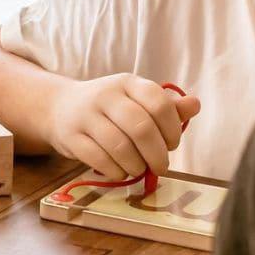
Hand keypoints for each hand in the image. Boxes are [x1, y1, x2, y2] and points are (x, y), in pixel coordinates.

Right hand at [45, 74, 200, 178]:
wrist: (59, 107)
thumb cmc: (108, 108)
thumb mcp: (136, 100)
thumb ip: (166, 106)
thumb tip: (195, 105)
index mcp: (128, 82)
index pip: (158, 103)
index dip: (172, 128)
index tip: (172, 144)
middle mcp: (106, 95)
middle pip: (141, 128)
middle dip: (157, 154)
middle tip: (161, 167)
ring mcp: (86, 115)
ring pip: (120, 147)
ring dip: (136, 166)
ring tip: (139, 169)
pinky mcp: (71, 137)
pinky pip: (100, 160)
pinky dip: (116, 171)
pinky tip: (120, 171)